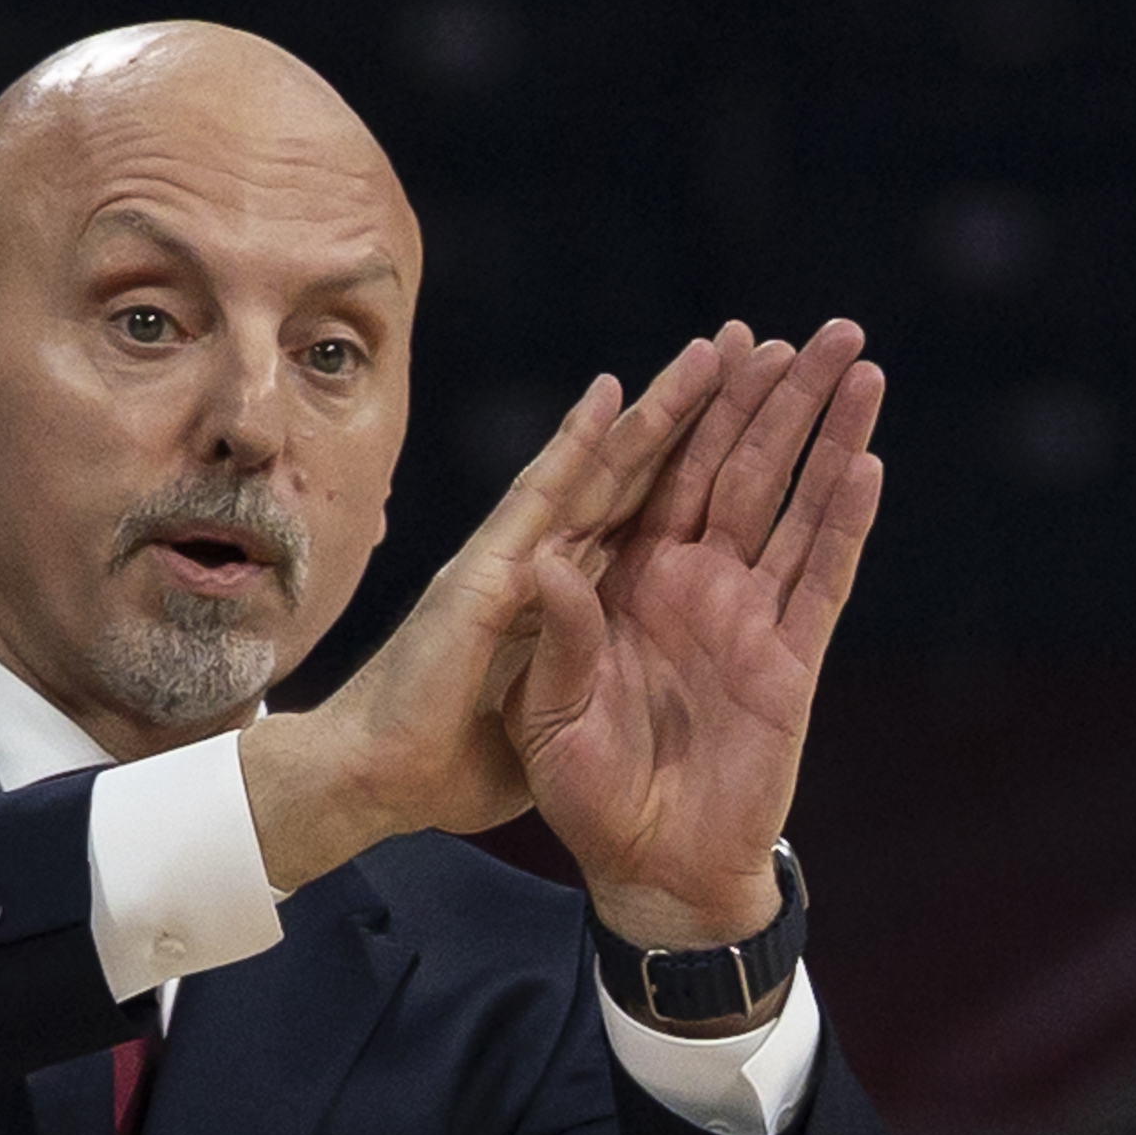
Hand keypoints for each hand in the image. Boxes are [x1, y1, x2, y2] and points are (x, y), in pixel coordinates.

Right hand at [238, 338, 730, 890]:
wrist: (375, 783)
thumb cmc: (452, 765)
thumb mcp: (551, 720)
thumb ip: (579, 672)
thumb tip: (615, 658)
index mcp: (582, 602)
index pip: (658, 517)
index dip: (708, 466)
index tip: (760, 418)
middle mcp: (555, 566)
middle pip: (648, 476)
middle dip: (705, 416)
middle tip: (757, 351)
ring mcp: (519, 562)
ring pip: (607, 470)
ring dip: (659, 408)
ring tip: (716, 351)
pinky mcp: (487, 576)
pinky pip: (543, 500)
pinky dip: (575, 446)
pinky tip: (612, 395)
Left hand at [517, 319, 886, 946]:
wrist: (650, 870)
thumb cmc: (588, 795)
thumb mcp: (551, 712)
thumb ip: (561, 634)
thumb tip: (541, 562)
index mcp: (628, 580)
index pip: (664, 471)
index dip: (695, 406)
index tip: (723, 339)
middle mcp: (694, 583)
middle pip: (742, 467)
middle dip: (780, 396)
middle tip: (823, 328)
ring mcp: (748, 617)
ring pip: (793, 505)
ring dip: (828, 436)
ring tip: (860, 367)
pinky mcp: (790, 662)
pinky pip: (821, 579)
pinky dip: (843, 523)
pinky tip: (866, 464)